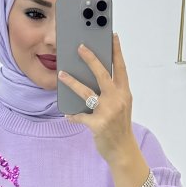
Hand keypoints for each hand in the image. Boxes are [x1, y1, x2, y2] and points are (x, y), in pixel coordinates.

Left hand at [58, 34, 134, 164]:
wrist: (123, 151)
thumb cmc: (119, 126)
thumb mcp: (121, 106)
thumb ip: (111, 91)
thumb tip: (93, 77)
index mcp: (124, 93)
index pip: (121, 68)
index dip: (117, 51)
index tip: (113, 35)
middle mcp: (118, 100)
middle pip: (102, 74)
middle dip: (91, 59)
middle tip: (80, 47)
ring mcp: (108, 112)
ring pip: (87, 92)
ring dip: (72, 82)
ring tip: (61, 74)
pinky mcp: (98, 125)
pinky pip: (80, 116)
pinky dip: (72, 115)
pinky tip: (67, 114)